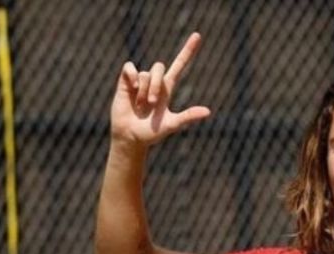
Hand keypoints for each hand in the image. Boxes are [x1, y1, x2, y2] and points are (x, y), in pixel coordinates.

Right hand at [110, 32, 210, 146]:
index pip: (179, 65)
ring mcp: (140, 81)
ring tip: (140, 105)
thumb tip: (208, 112)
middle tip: (151, 103)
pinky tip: (130, 88)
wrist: (130, 137)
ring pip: (145, 73)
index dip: (188, 51)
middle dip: (156, 84)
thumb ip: (188, 116)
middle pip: (159, 66)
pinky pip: (130, 68)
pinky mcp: (125, 82)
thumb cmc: (151, 133)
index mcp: (167, 89)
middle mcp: (155, 82)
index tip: (197, 36)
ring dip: (143, 90)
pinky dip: (131, 76)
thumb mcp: (172, 124)